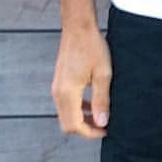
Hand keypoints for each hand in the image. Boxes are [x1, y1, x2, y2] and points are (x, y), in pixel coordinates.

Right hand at [51, 22, 111, 138]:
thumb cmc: (92, 47)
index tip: (105, 132)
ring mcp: (56, 88)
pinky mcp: (59, 83)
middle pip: (67, 124)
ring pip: (66, 115)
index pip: (74, 125)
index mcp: (68, 94)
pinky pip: (66, 104)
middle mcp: (58, 94)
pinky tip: (92, 104)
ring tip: (100, 118)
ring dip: (81, 120)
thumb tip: (102, 123)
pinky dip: (77, 109)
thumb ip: (101, 100)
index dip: (90, 133)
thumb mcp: (103, 74)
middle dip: (85, 130)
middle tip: (103, 127)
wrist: (78, 28)